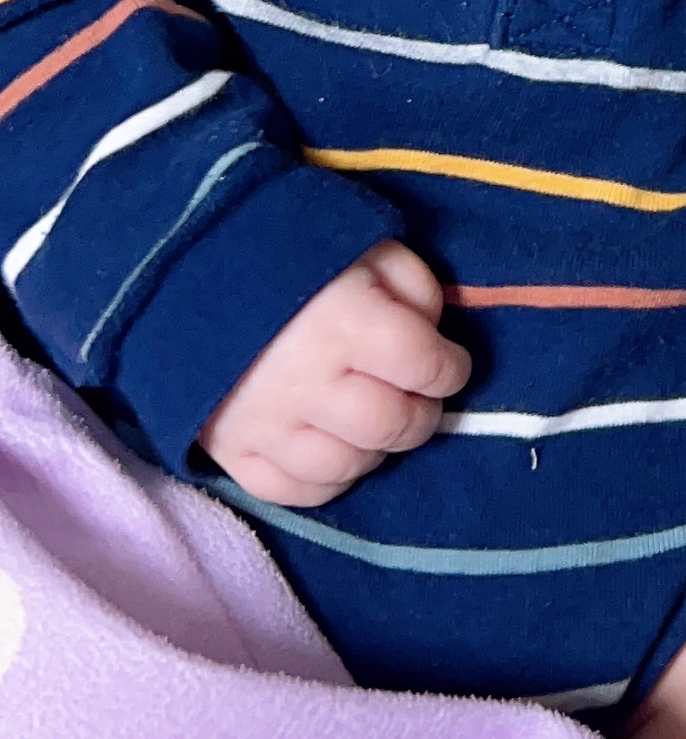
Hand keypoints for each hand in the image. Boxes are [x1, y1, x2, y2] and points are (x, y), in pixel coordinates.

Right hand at [198, 240, 468, 510]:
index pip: (426, 366)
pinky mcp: (231, 452)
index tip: (447, 362)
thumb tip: (433, 335)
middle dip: (420, 412)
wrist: (181, 273)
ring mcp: (266, 425)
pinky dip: (327, 478)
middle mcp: (306, 382)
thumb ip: (412, 287)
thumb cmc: (287, 254)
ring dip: (375, 447)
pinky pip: (296, 492)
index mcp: (344, 321)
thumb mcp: (364, 246)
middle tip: (414, 395)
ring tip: (370, 419)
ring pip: (349, 465)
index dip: (451, 367)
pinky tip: (333, 447)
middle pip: (392, 425)